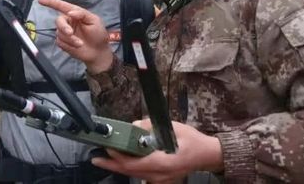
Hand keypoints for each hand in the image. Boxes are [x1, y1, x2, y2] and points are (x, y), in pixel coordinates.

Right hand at [37, 0, 113, 73]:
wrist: (98, 52)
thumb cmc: (98, 34)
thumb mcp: (94, 21)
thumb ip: (82, 14)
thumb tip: (70, 12)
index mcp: (75, 13)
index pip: (61, 6)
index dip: (50, 2)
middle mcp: (68, 21)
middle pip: (58, 21)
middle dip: (64, 27)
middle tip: (71, 33)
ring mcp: (64, 32)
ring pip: (59, 33)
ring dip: (70, 39)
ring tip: (81, 43)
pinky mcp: (63, 42)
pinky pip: (60, 42)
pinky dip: (69, 45)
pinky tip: (77, 46)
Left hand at [91, 119, 223, 183]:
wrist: (207, 156)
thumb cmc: (192, 141)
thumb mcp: (173, 128)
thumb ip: (152, 126)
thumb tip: (134, 125)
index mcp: (162, 163)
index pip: (133, 164)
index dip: (117, 157)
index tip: (107, 147)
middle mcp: (158, 175)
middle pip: (129, 172)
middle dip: (111, 164)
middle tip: (96, 158)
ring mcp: (160, 180)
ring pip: (134, 175)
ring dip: (119, 166)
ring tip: (104, 158)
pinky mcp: (160, 179)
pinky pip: (141, 175)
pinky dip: (130, 169)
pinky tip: (122, 161)